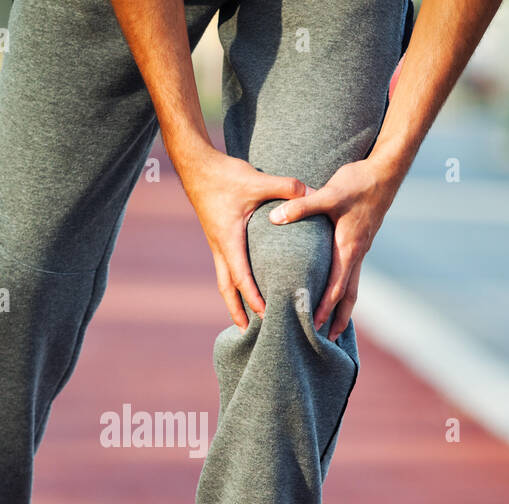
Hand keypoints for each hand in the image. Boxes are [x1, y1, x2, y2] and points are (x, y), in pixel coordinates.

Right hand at [178, 145, 308, 329]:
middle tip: (247, 331)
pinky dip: (235, 282)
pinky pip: (226, 267)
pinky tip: (245, 284)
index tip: (266, 314)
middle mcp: (220, 247)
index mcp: (229, 241)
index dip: (253, 298)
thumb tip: (311, 193)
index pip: (241, 277)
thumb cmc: (224, 175)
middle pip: (227, 288)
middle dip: (237, 311)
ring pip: (224, 279)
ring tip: (245, 317)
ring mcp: (217, 243)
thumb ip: (286, 188)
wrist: (196, 166)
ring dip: (233, 300)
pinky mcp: (218, 236)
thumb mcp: (257, 180)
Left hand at [268, 157, 404, 340]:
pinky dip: (344, 287)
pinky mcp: (359, 242)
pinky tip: (335, 291)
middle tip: (329, 339)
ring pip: (352, 285)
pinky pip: (352, 272)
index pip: (337, 285)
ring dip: (343, 306)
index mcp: (349, 247)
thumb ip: (301, 207)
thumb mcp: (329, 193)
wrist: (385, 171)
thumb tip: (274, 217)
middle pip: (349, 294)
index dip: (326, 306)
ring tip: (334, 326)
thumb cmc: (358, 183)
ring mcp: (360, 249)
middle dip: (339, 317)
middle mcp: (357, 253)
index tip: (314, 325)